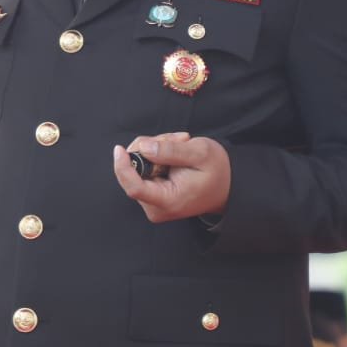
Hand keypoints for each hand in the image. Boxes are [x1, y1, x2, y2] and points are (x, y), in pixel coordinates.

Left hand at [112, 132, 231, 222]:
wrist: (227, 185)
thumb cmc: (217, 170)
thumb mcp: (200, 152)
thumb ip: (170, 150)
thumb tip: (143, 147)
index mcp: (169, 201)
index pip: (135, 188)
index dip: (123, 167)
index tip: (119, 149)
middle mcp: (156, 207)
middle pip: (136, 171)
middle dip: (152, 147)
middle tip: (178, 139)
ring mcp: (153, 202)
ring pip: (139, 166)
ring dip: (156, 148)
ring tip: (181, 144)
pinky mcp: (152, 194)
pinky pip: (144, 168)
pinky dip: (156, 155)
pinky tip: (174, 152)